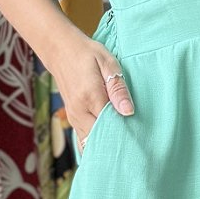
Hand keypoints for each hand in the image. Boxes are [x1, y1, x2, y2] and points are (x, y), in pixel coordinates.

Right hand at [54, 34, 134, 151]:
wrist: (60, 51)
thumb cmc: (87, 54)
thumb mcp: (107, 63)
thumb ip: (118, 88)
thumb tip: (128, 111)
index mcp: (90, 97)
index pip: (111, 124)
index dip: (125, 132)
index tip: (139, 138)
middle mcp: (79, 111)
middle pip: (100, 138)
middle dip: (116, 143)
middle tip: (134, 146)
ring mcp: (73, 117)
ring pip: (90, 142)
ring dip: (105, 145)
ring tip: (122, 147)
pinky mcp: (71, 118)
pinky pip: (83, 139)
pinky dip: (95, 143)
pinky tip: (107, 144)